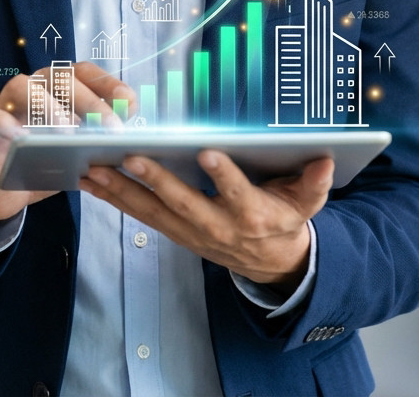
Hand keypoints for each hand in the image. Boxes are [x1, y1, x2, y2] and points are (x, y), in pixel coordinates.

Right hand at [0, 61, 136, 242]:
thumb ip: (98, 145)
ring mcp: (5, 103)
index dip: (107, 84)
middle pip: (60, 78)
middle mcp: (33, 88)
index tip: (127, 104)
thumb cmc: (43, 166)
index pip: (84, 73)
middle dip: (89, 101)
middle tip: (109, 129)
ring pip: (23, 85)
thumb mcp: (77, 157)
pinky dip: (2, 121)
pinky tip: (20, 138)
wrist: (2, 192)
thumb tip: (129, 144)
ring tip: (67, 132)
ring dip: (49, 106)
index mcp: (59, 90)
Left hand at [79, 151, 333, 288]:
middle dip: (156, 181)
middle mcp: (217, 226)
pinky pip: (142, 217)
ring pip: (154, 211)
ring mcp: (192, 232)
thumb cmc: (287, 220)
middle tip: (131, 158)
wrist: (272, 264)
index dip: (224, 175)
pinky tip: (92, 184)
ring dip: (122, 191)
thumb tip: (326, 161)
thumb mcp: (308, 203)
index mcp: (252, 214)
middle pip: (184, 203)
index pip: (237, 193)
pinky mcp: (176, 232)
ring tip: (94, 170)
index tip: (208, 153)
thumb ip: (315, 182)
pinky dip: (116, 200)